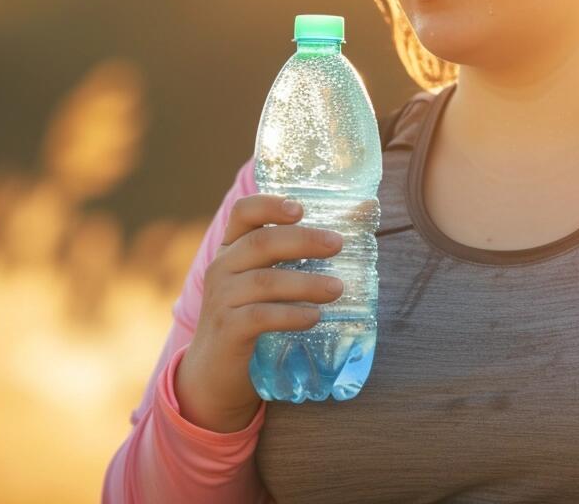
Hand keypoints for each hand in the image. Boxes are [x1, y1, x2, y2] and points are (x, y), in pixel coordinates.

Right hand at [175, 194, 343, 431]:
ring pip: (265, 281)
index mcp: (231, 249)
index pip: (243, 213)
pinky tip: (313, 317)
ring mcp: (221, 300)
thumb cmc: (252, 320)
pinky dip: (290, 315)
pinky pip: (261, 316)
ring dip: (305, 283)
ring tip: (337, 288)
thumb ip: (298, 257)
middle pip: (261, 243)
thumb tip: (363, 211)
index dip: (270, 205)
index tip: (301, 208)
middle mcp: (221, 268)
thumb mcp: (268, 284)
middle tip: (338, 244)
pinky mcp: (228, 330)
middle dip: (303, 241)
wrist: (215, 374)